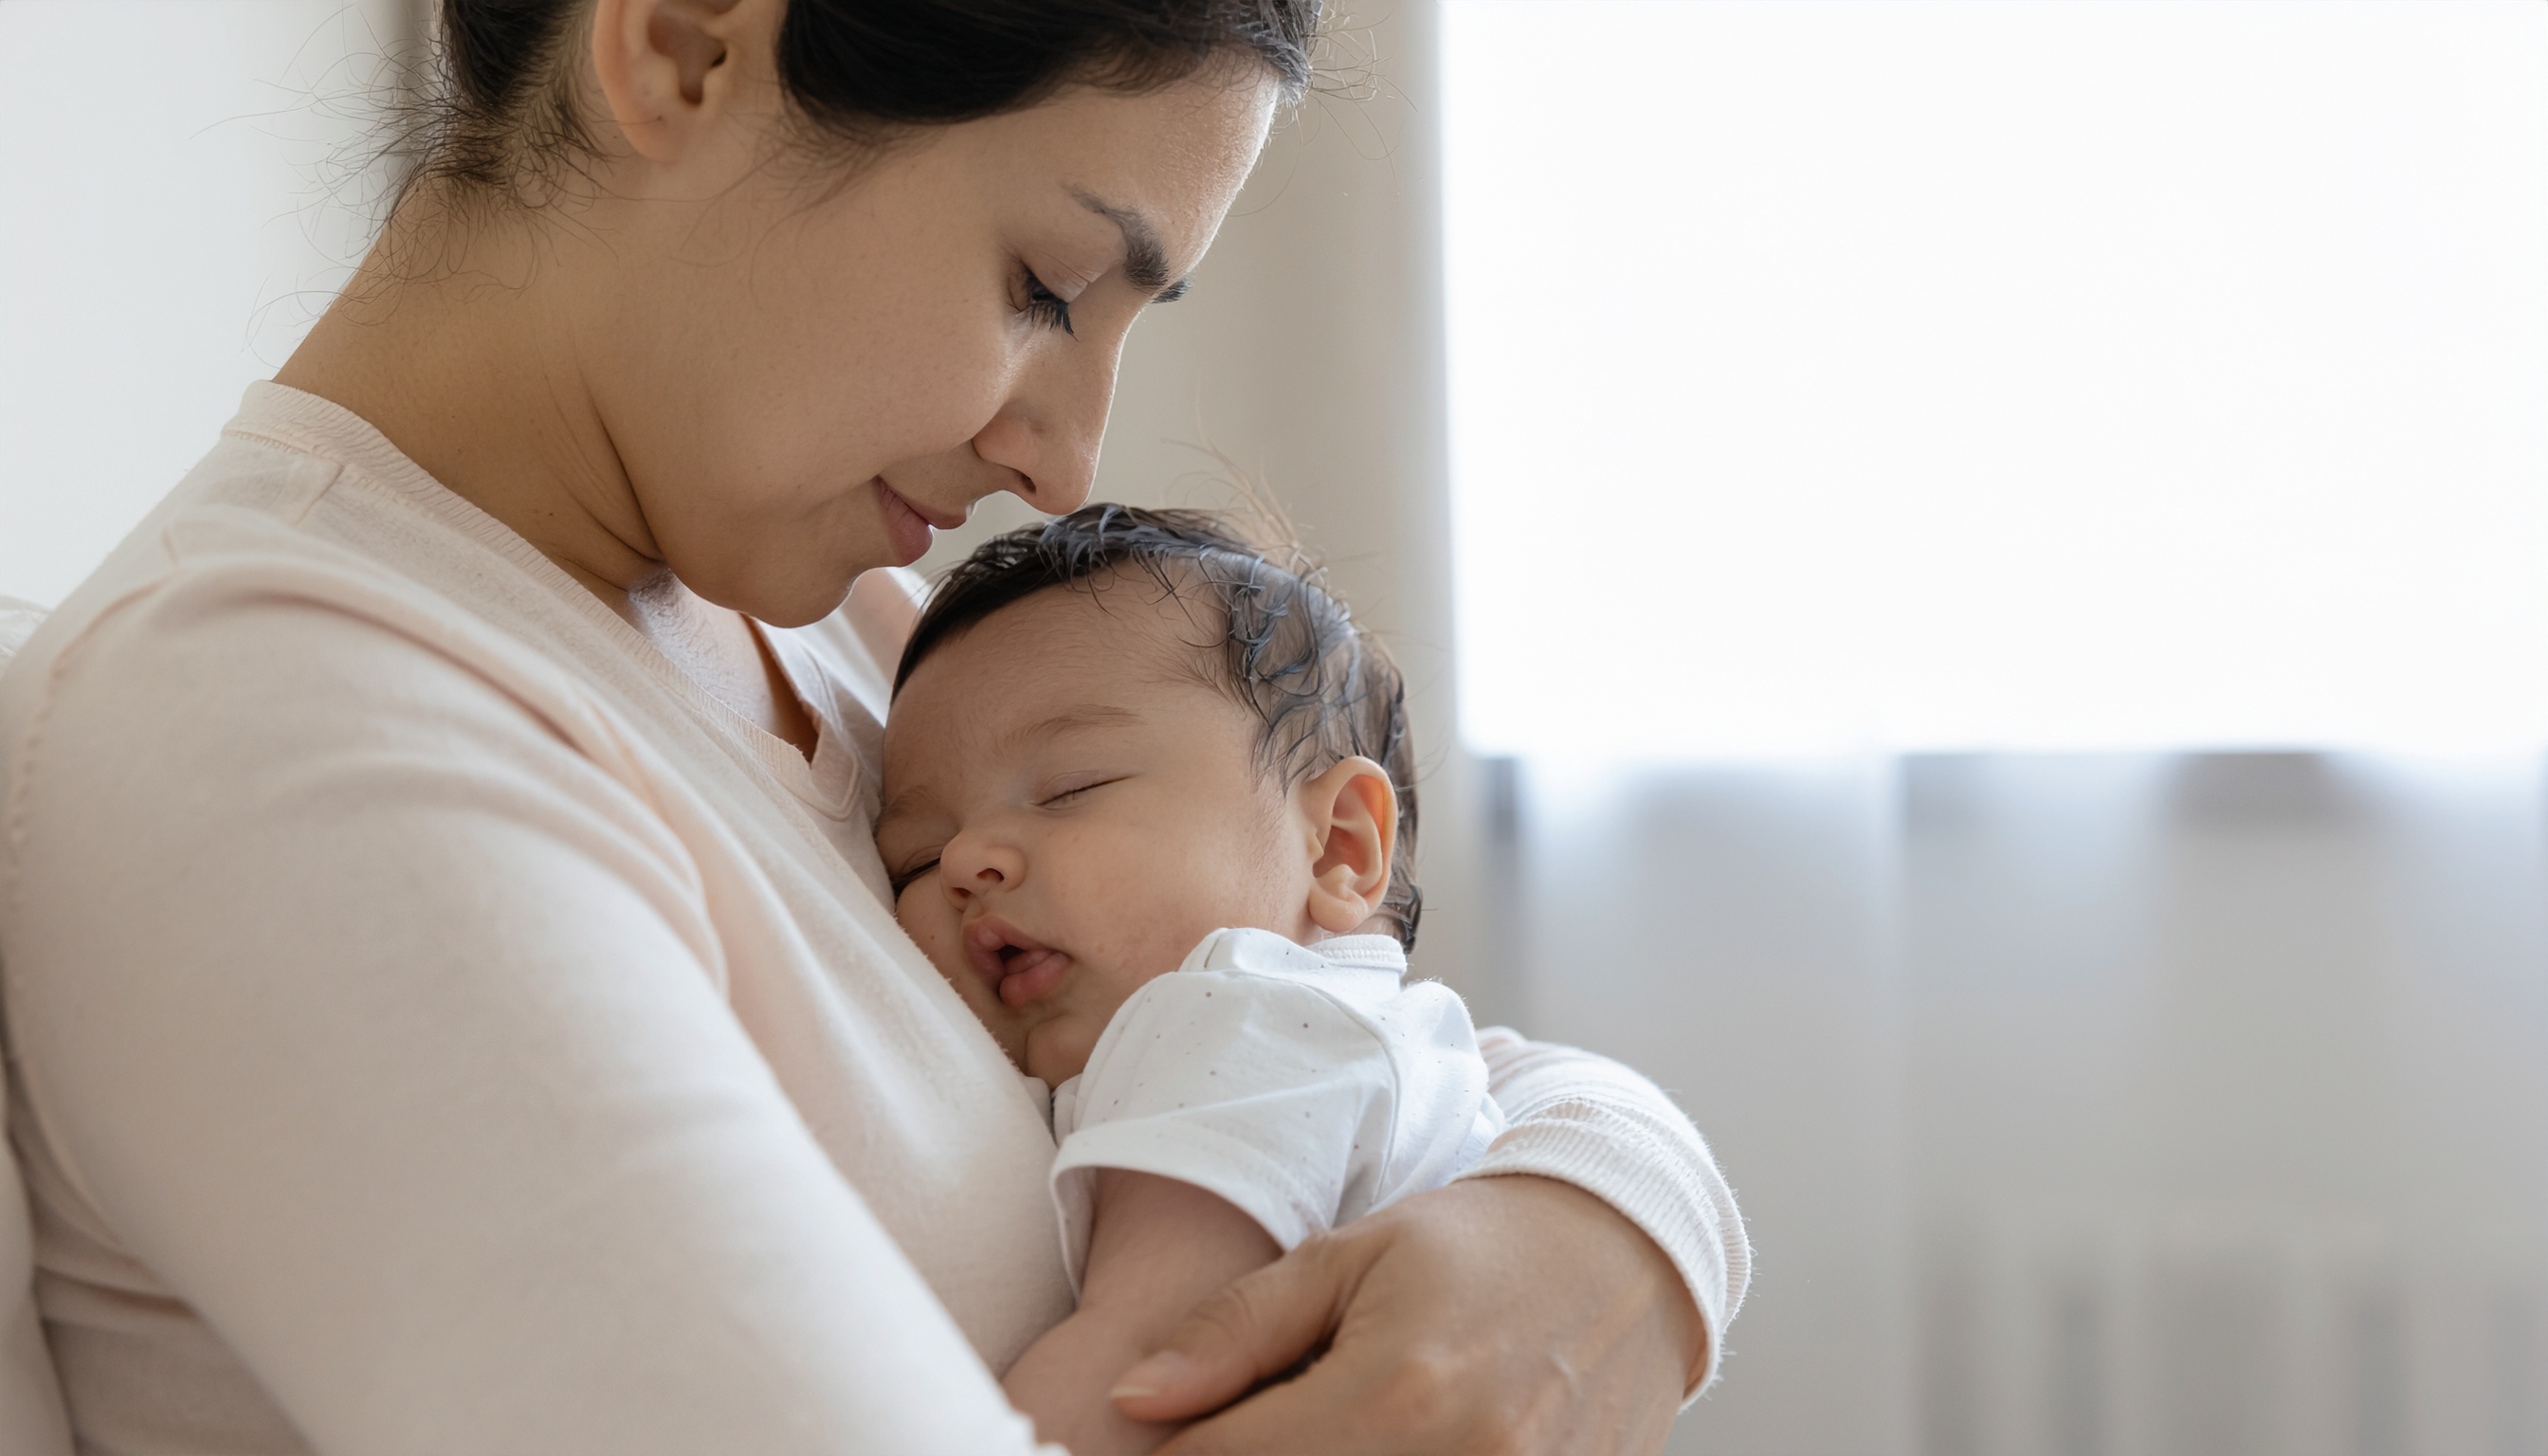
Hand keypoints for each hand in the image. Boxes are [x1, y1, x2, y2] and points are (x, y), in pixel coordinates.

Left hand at [1109, 1175, 1701, 1454]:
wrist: (1627, 1260)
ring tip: (1309, 1431)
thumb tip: (1131, 1399)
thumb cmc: (1475, 1246)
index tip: (1156, 1438)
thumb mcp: (1349, 1257)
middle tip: (1240, 1430)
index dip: (1177, 1454)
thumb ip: (1236, 1329)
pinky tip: (1366, 1448)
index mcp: (1395, 1388)